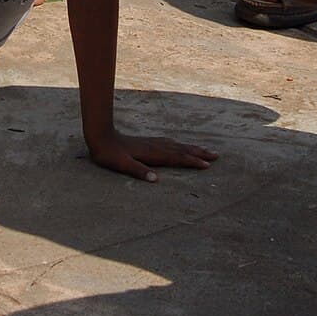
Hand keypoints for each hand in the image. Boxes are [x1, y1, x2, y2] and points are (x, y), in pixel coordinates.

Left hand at [87, 129, 218, 182]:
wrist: (100, 135)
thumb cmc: (109, 154)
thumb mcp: (121, 165)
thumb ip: (138, 171)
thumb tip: (156, 180)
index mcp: (152, 154)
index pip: (177, 158)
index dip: (192, 162)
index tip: (207, 165)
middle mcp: (156, 146)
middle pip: (182, 150)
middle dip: (199, 153)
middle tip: (216, 156)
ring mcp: (153, 142)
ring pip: (178, 145)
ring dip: (192, 148)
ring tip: (206, 150)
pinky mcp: (148, 142)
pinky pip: (170, 143)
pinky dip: (181, 145)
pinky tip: (181, 145)